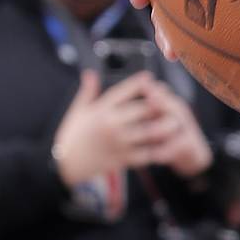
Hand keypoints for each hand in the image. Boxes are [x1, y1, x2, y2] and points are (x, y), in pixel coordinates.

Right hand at [52, 70, 204, 187]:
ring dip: (165, 127)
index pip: (124, 91)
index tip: (151, 79)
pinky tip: (167, 145)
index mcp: (100, 110)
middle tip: (170, 102)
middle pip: (144, 109)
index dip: (140, 83)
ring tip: (174, 123)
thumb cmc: (72, 136)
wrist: (65, 165)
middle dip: (159, 105)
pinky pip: (147, 153)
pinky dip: (159, 149)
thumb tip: (90, 73)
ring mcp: (118, 142)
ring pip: (151, 132)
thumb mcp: (77, 112)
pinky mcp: (122, 159)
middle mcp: (111, 124)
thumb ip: (87, 92)